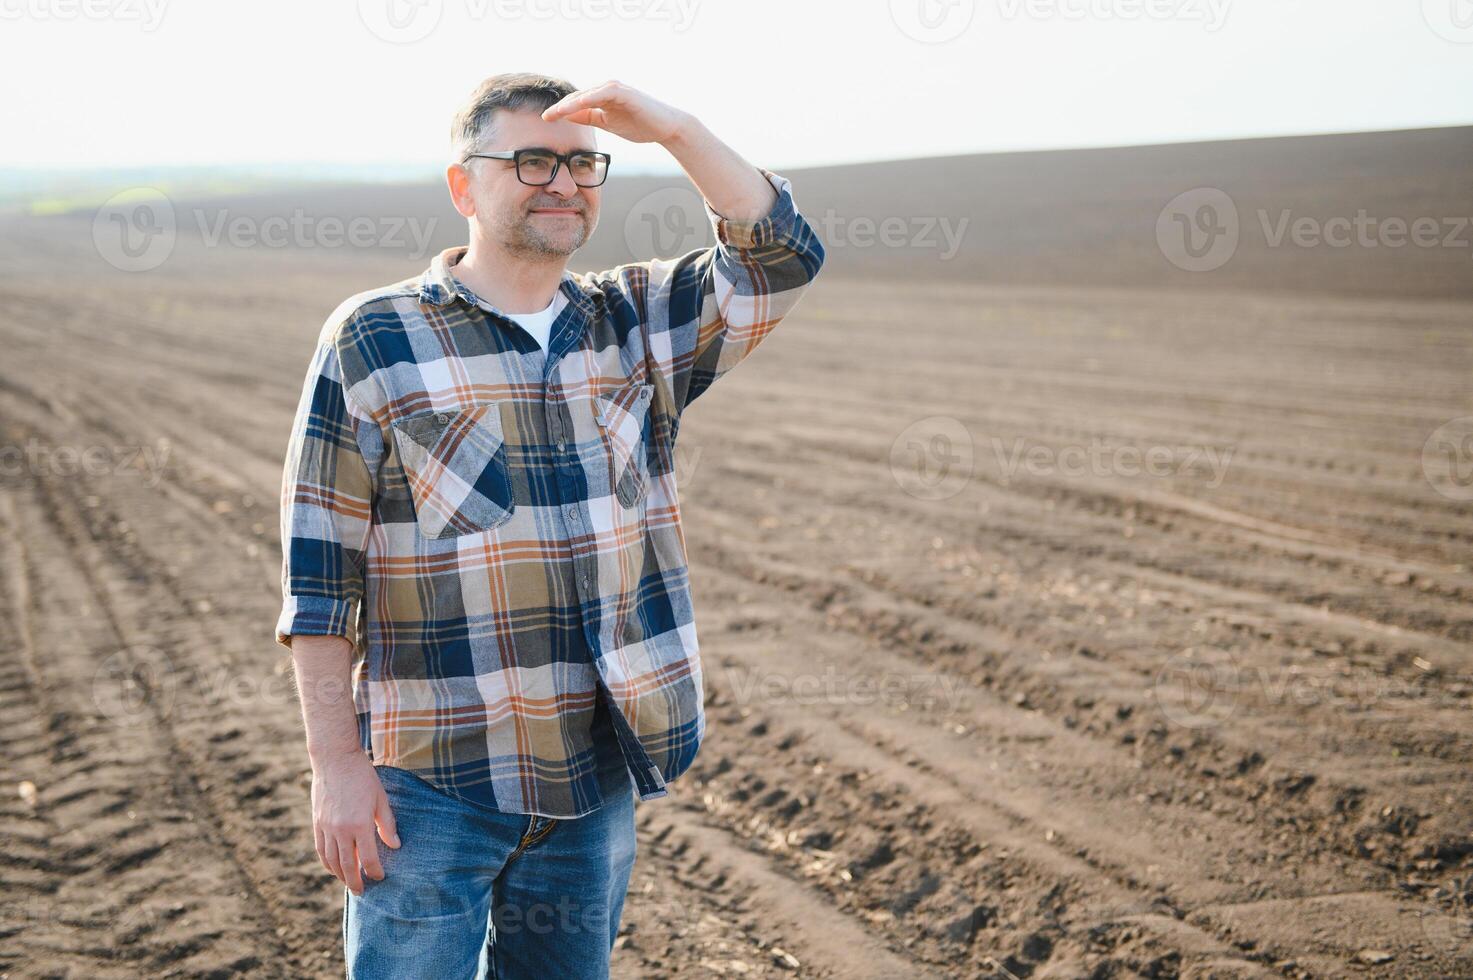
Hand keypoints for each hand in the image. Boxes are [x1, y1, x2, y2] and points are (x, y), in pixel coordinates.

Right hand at [310, 751, 399, 895]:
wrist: (335, 760)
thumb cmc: (363, 777)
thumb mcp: (381, 799)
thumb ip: (387, 824)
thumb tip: (395, 845)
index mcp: (360, 825)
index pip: (368, 858)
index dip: (375, 871)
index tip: (380, 877)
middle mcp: (341, 830)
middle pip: (347, 865)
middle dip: (355, 882)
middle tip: (362, 892)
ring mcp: (326, 828)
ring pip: (331, 861)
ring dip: (340, 875)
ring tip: (348, 883)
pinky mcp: (317, 823)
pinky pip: (320, 850)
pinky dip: (326, 862)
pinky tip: (333, 868)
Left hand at [541, 80, 691, 144]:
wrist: (666, 128)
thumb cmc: (640, 125)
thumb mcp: (607, 123)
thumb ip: (589, 117)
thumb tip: (568, 116)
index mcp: (602, 97)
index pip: (576, 103)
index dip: (560, 111)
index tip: (545, 120)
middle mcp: (606, 90)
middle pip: (578, 97)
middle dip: (560, 108)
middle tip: (544, 117)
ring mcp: (615, 89)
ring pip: (587, 95)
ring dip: (571, 103)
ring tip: (556, 113)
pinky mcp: (624, 92)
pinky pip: (603, 94)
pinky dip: (590, 98)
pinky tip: (578, 105)